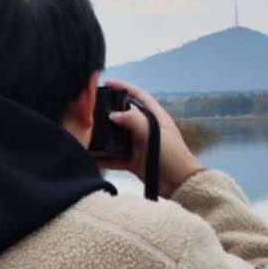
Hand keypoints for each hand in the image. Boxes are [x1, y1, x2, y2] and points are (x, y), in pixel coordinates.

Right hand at [97, 79, 204, 198]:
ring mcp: (138, 144)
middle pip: (123, 115)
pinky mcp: (133, 160)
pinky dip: (104, 157)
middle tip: (90, 110)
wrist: (180, 185)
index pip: (137, 95)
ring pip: (116, 136)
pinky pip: (114, 156)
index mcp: (154, 116)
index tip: (106, 83)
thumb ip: (134, 120)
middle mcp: (145, 128)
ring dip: (103, 135)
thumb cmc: (173, 156)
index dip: (123, 87)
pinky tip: (92, 156)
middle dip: (107, 112)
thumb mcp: (154, 133)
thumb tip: (113, 115)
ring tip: (87, 132)